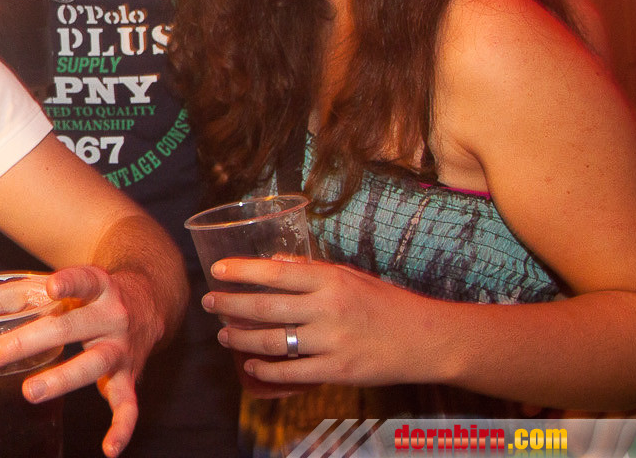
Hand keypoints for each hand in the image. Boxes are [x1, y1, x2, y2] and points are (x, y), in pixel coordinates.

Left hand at [0, 266, 160, 456]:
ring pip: (95, 363)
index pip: (84, 279)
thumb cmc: (84, 294)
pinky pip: (128, 405)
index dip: (70, 283)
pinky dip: (122, 427)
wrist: (147, 300)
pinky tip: (109, 448)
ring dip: (62, 379)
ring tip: (29, 392)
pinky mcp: (130, 376)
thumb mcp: (51, 287)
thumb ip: (4, 297)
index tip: (51, 287)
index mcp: (96, 286)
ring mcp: (122, 347)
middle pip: (71, 326)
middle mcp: (112, 315)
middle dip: (30, 341)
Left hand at [201, 257, 435, 389]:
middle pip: (264, 307)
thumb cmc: (386, 302)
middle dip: (229, 305)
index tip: (216, 270)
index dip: (241, 271)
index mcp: (329, 280)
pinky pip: (291, 373)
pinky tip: (251, 366)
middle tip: (209, 303)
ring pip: (272, 342)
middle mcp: (327, 309)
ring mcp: (331, 342)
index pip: (273, 272)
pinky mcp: (338, 371)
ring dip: (241, 339)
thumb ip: (310, 271)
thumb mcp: (350, 276)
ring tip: (224, 335)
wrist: (426, 338)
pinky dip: (266, 370)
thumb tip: (273, 263)